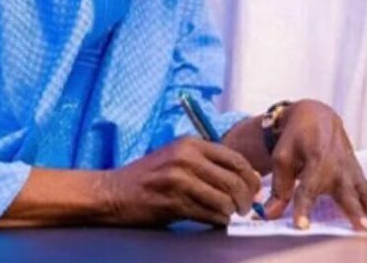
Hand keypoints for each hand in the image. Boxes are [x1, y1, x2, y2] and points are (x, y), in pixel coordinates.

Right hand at [103, 137, 261, 226]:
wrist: (112, 192)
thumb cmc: (147, 177)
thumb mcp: (177, 157)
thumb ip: (207, 163)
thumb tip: (244, 178)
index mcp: (190, 144)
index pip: (236, 159)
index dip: (251, 177)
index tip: (254, 190)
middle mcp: (186, 158)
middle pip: (234, 180)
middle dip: (246, 199)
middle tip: (244, 209)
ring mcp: (179, 179)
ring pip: (224, 199)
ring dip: (231, 212)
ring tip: (228, 216)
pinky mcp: (173, 201)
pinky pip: (208, 214)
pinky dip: (217, 221)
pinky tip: (214, 221)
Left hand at [264, 100, 366, 230]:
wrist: (316, 116)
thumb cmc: (296, 137)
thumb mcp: (282, 157)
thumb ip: (279, 187)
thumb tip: (271, 213)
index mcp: (316, 161)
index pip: (307, 189)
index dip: (303, 207)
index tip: (301, 225)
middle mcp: (337, 168)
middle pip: (346, 194)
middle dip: (355, 211)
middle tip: (363, 227)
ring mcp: (352, 172)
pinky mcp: (359, 176)